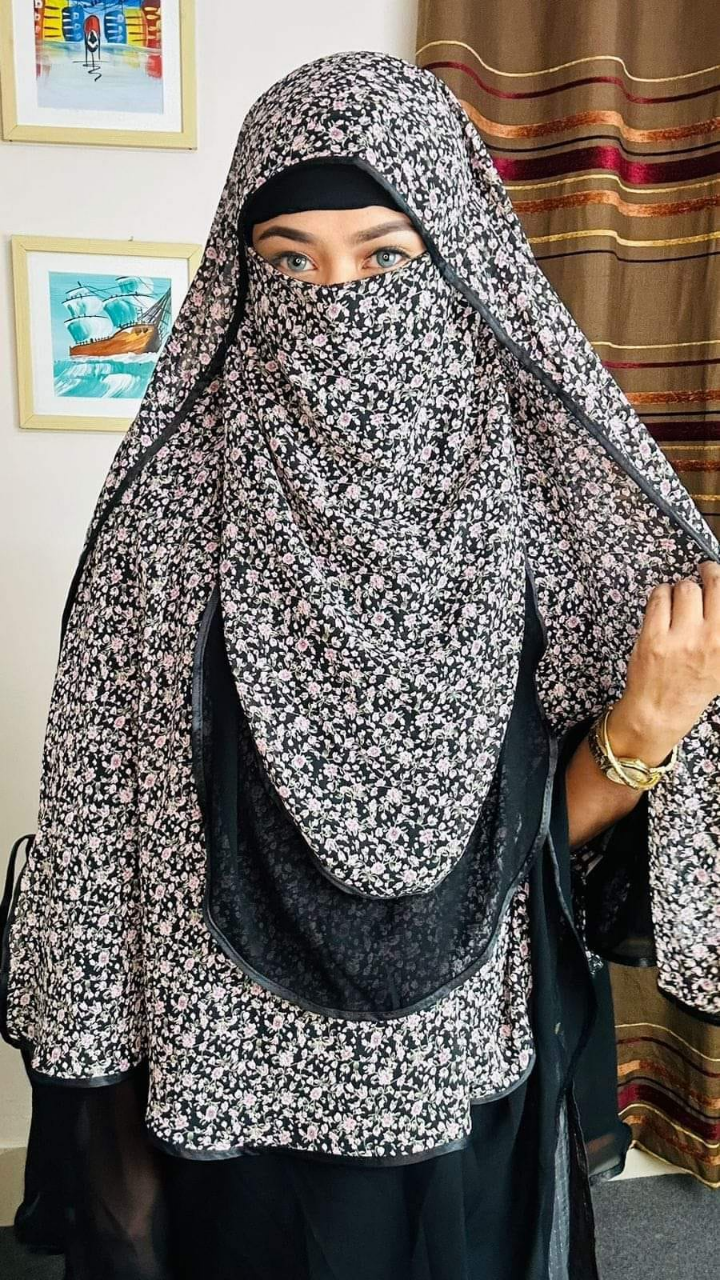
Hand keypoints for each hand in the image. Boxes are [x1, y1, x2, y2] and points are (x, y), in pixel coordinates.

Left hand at [608, 560, 719, 765]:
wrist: (659, 712)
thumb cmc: (690, 688)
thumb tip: (717, 597)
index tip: (719, 573)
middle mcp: (709, 639)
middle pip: (713, 583)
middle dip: (708, 572)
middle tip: (704, 571)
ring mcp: (680, 637)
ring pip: (684, 587)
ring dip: (680, 588)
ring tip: (679, 600)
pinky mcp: (653, 636)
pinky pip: (658, 597)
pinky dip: (660, 595)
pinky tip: (662, 604)